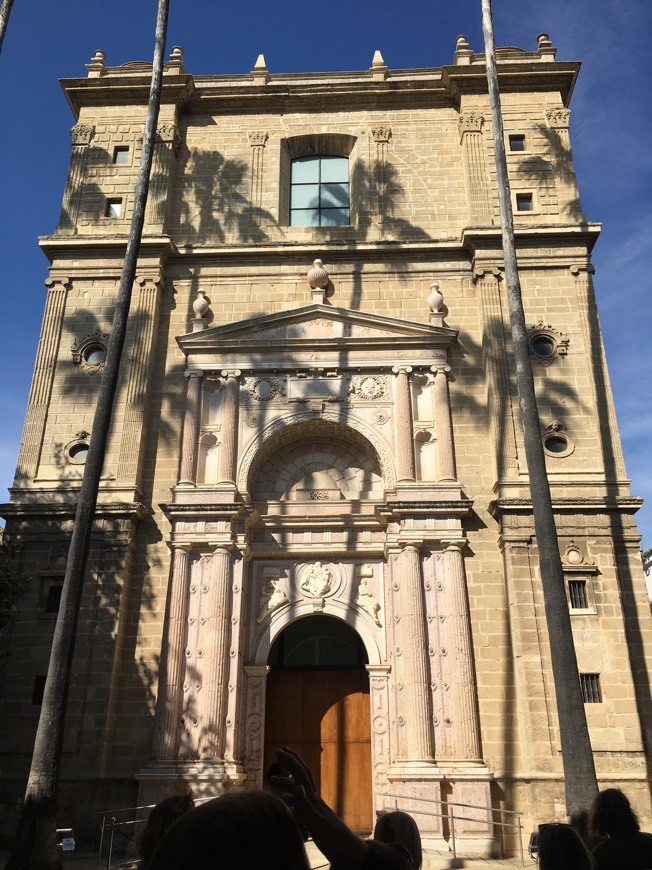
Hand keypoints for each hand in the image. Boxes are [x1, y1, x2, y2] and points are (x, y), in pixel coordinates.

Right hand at [273, 746, 367, 866]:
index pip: (301, 775)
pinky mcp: (317, 820)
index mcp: (314, 800)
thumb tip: (297, 785)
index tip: (278, 751)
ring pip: (300, 789)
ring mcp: (317, 810)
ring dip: (288, 781)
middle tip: (278, 753)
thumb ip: (306, 807)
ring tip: (273, 781)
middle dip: (291, 763)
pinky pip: (301, 805)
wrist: (351, 855)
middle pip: (303, 776)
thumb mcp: (319, 825)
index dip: (290, 761)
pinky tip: (287, 805)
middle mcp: (315, 801)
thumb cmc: (335, 841)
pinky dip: (292, 800)